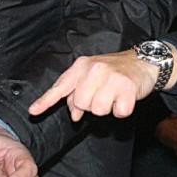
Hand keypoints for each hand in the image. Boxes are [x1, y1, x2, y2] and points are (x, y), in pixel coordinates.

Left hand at [28, 50, 162, 119]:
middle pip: (82, 104)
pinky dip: (122, 110)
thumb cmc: (115, 71)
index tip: (33, 111)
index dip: (46, 101)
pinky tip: (125, 98)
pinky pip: (118, 112)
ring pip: (98, 110)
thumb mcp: (92, 75)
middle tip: (102, 95)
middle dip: (91, 105)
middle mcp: (94, 69)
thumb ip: (78, 92)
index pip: (61, 86)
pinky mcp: (127, 87)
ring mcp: (111, 77)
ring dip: (107, 108)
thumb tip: (74, 114)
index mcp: (82, 66)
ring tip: (114, 95)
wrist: (143, 62)